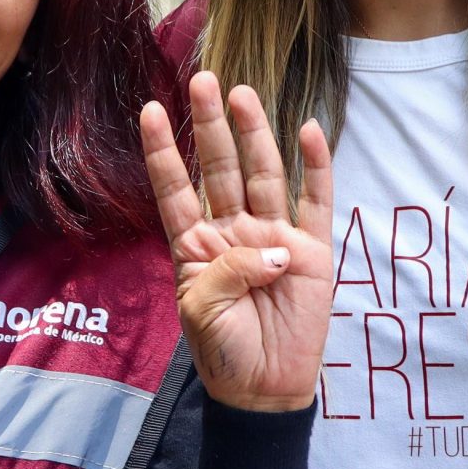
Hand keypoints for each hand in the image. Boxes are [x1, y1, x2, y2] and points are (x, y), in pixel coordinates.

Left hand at [139, 73, 334, 411]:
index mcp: (195, 244)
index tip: (152, 110)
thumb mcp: (204, 312)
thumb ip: (227, 273)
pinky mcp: (311, 250)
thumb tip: (271, 247)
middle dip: (211, 125)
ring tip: (242, 94)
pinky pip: (315, 201)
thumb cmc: (224, 352)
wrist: (265, 388)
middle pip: (220, 167)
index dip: (164, 151)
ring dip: (254, 133)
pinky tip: (309, 131)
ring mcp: (273, 235)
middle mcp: (233, 230)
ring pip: (263, 173)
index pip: (175, 187)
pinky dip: (315, 166)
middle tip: (203, 80)